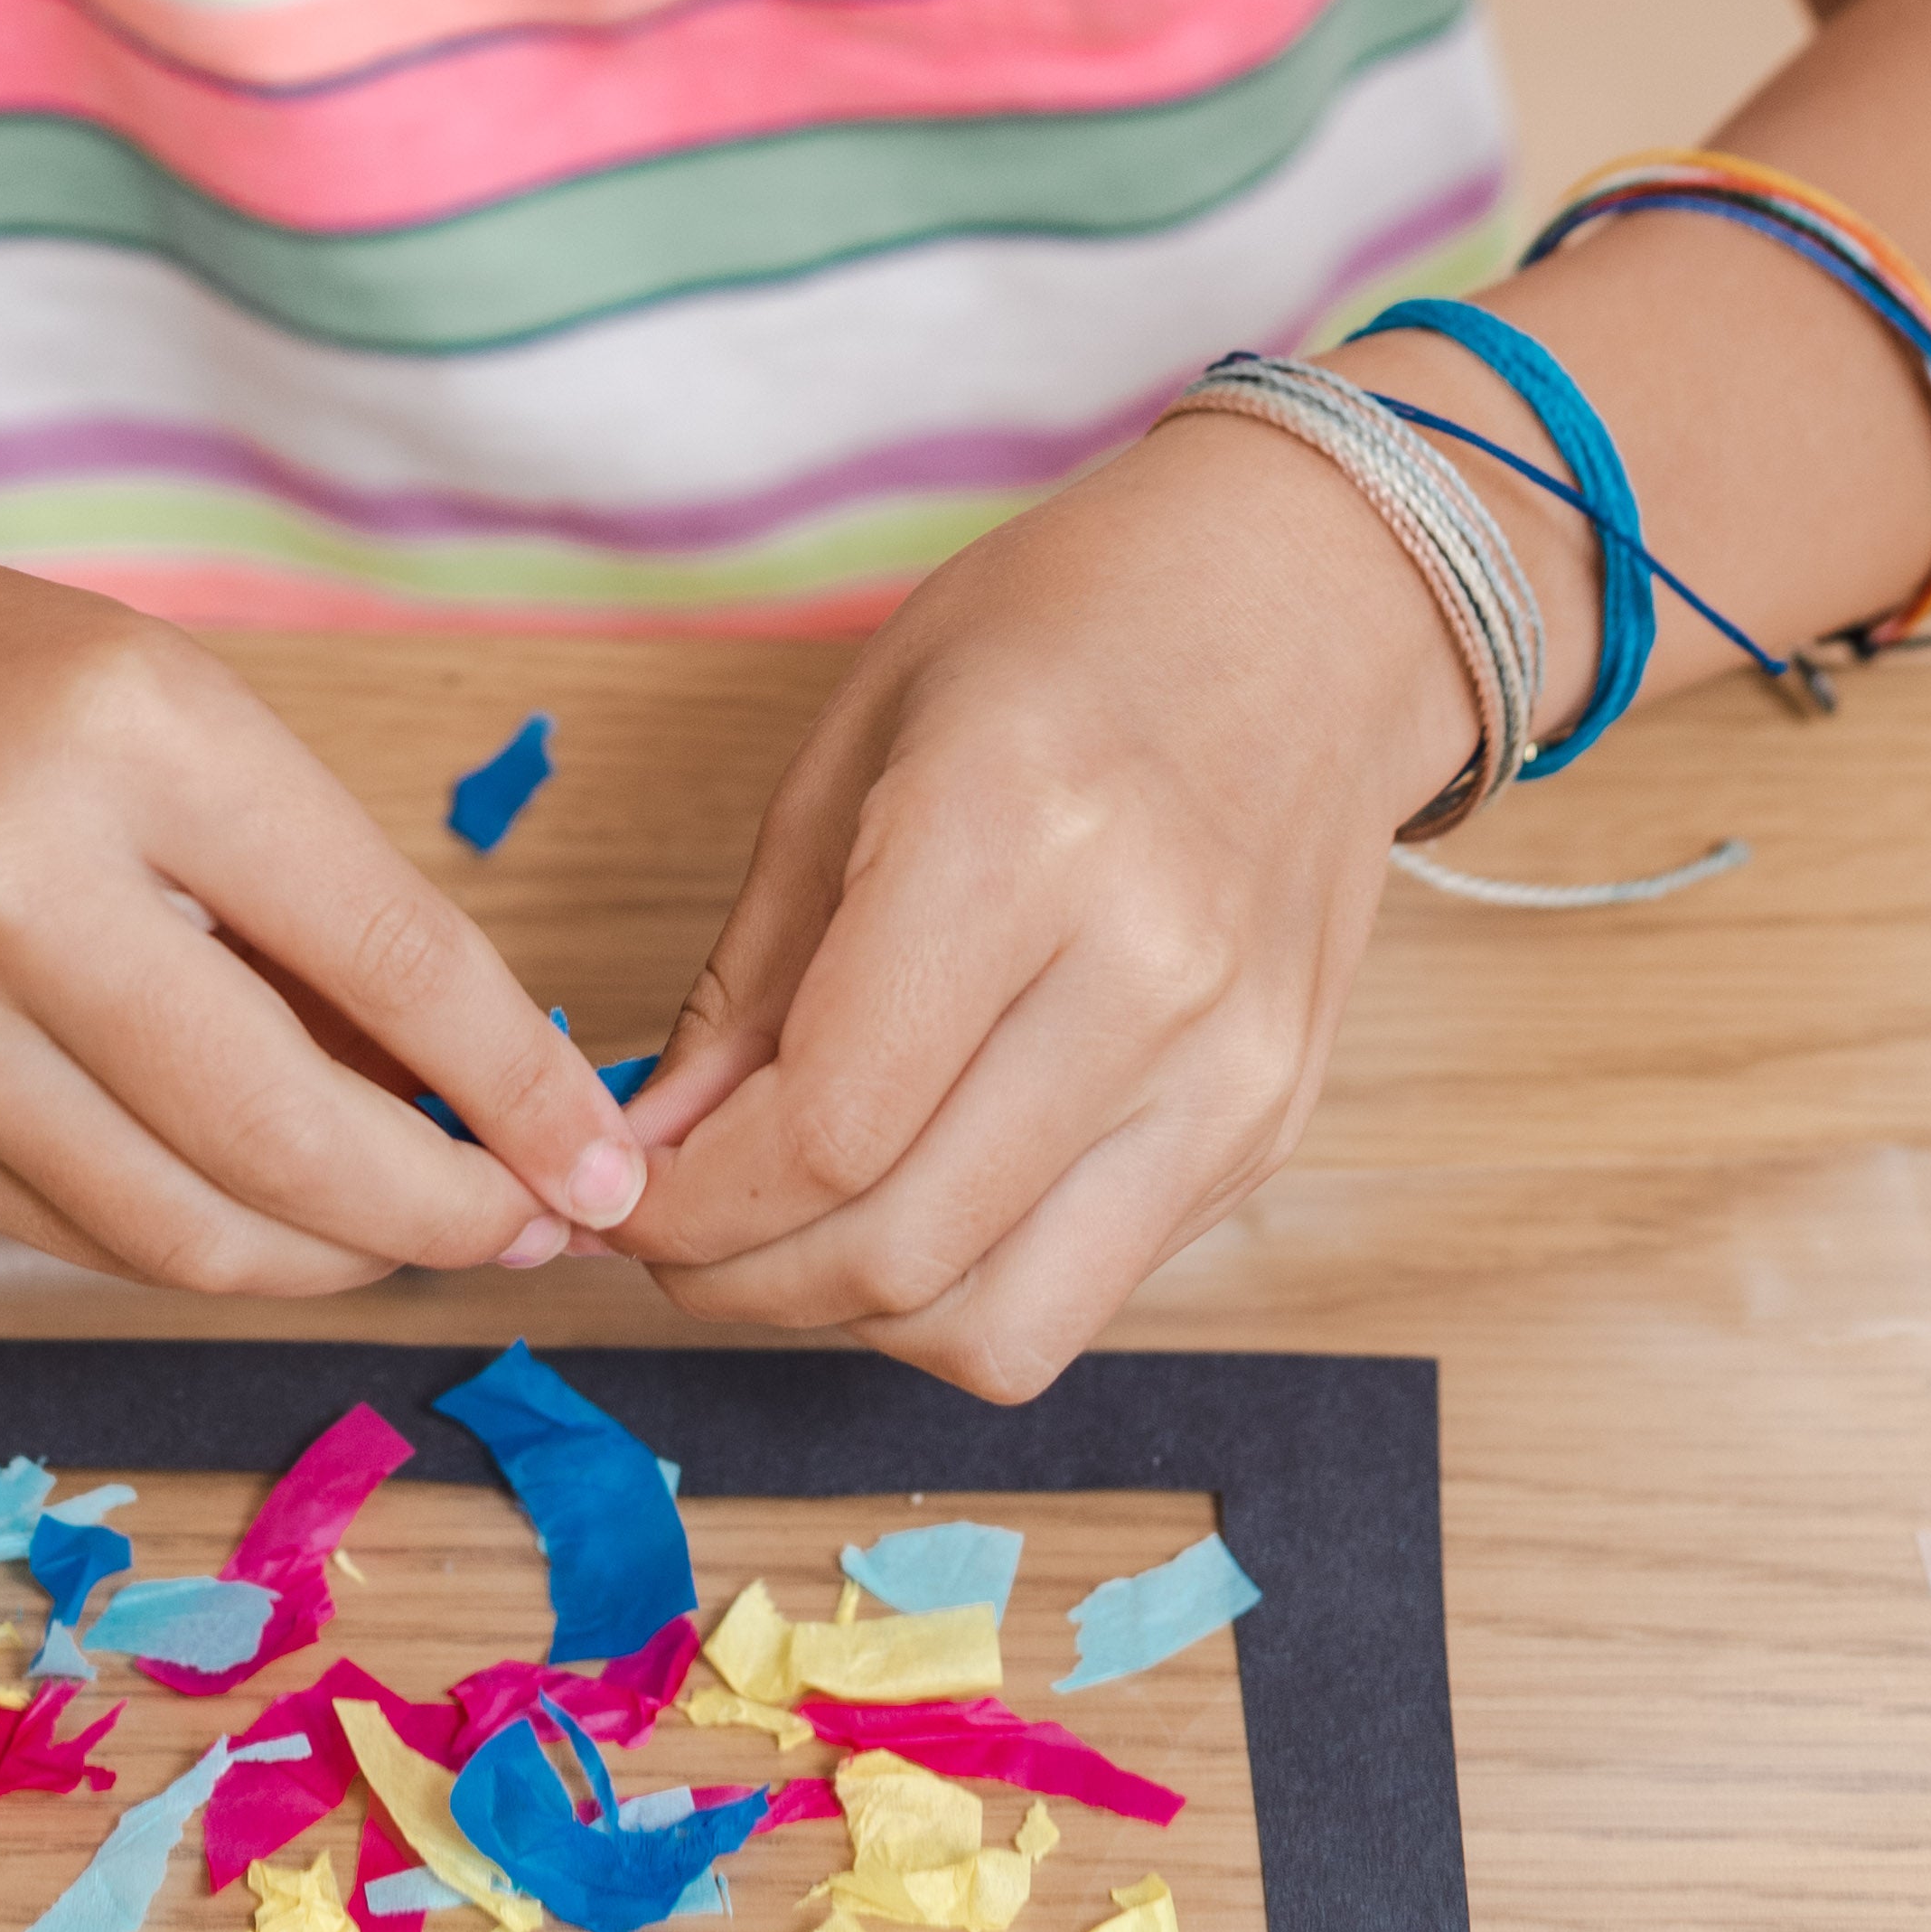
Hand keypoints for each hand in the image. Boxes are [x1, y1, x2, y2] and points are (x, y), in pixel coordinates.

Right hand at [0, 444, 649, 1292]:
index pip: (378, 949)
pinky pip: (78, 1236)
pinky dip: (199, 1245)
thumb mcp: (160, 702)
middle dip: (440, 1212)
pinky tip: (265, 1218)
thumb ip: (304, 887)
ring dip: (328, 1259)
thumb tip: (476, 1079)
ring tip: (409, 1227)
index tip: (600, 1156)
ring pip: (182, 1231)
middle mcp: (12, 887)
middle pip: (284, 1134)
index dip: (514, 1084)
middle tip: (525, 1225)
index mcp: (123, 735)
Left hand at [601, 408, 1470, 1395]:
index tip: (620, 1194)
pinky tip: (916, 1197)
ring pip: (996, 1327)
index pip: (826, 1129)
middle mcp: (1145, 974)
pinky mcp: (1267, 1131)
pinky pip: (1085, 1295)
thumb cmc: (1069, 633)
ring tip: (788, 1231)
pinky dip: (969, 1287)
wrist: (1310, 605)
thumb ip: (753, 970)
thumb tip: (656, 1148)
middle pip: (899, 1251)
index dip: (689, 1204)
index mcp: (1015, 837)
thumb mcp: (860, 739)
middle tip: (672, 1232)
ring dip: (853, 1314)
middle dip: (738, 1277)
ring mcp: (1227, 1072)